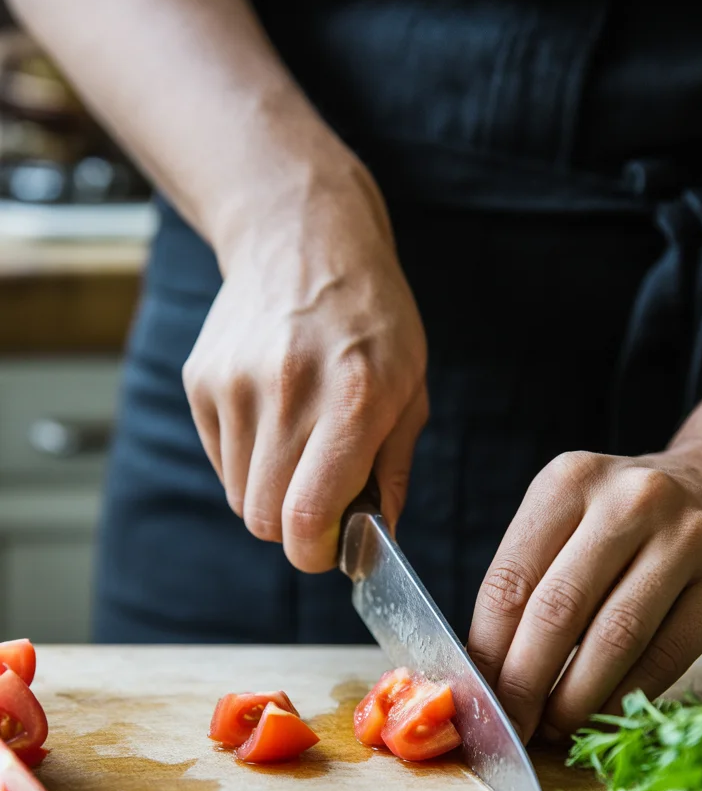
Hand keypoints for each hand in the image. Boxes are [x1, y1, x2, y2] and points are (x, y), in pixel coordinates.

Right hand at [182, 151, 427, 571]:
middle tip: (318, 499)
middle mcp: (286, 390)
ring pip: (239, 495)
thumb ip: (392, 471)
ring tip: (299, 443)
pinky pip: (220, 460)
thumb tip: (376, 541)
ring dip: (269, 490)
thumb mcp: (410, 389)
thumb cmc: (372, 320)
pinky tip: (272, 415)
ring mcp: (235, 383)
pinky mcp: (201, 380)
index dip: (314, 552)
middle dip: (292, 528)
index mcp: (352, 398)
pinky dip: (246, 459)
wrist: (302, 237)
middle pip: (263, 518)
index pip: (306, 515)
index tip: (327, 548)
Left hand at [468, 446, 701, 741]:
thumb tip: (486, 673)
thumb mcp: (573, 521)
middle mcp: (629, 500)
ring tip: (554, 726)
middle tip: (513, 725)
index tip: (478, 698)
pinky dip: (626, 695)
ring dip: (575, 697)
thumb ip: (531, 582)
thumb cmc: (633, 523)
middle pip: (557, 610)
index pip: (510, 581)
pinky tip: (604, 714)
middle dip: (525, 683)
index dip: (487, 652)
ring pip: (615, 637)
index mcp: (570, 482)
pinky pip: (666, 655)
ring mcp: (687, 536)